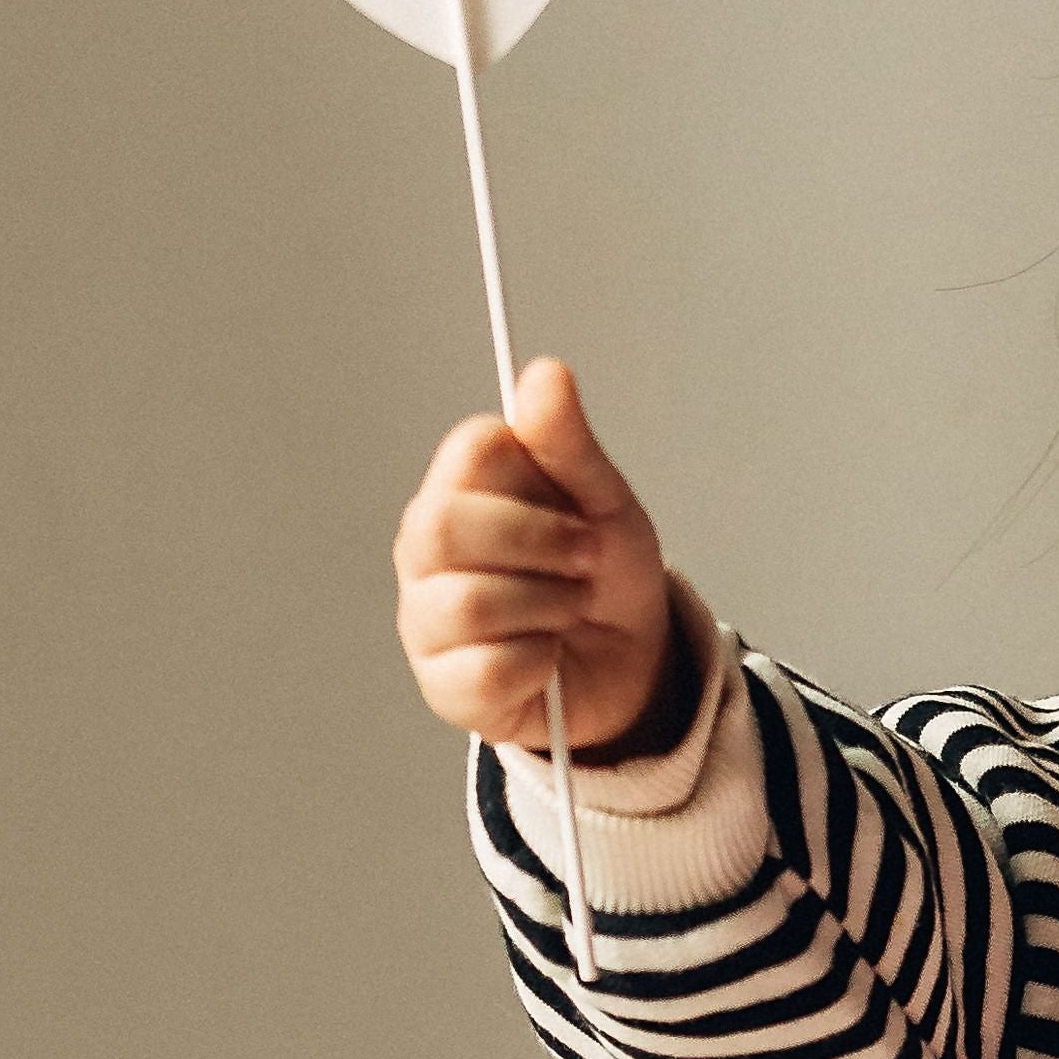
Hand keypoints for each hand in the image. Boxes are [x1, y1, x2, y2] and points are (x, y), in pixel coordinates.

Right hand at [392, 355, 678, 754]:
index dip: (532, 485)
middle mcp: (427, 551)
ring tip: (568, 613)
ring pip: (467, 603)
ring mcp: (426, 619)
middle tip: (584, 564)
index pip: (467, 452)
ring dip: (547, 609)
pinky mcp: (443, 685)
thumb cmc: (604, 578)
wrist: (632, 668)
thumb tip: (546, 373)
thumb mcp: (605, 503)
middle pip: (443, 527)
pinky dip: (539, 664)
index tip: (580, 515)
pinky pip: (486, 669)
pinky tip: (548, 659)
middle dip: (538, 547)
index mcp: (461, 490)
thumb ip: (570, 444)